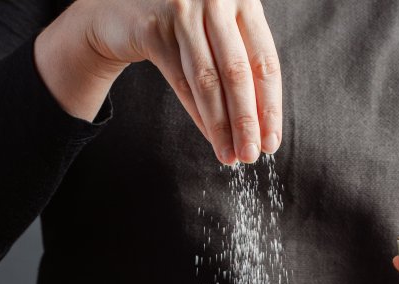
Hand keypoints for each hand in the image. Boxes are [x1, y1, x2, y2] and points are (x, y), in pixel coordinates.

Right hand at [35, 0, 281, 164]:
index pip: (265, 62)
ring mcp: (183, 12)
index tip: (271, 140)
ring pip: (207, 80)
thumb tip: (263, 128)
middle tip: (251, 154)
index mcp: (244, 1)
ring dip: (221, 125)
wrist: (127, 10)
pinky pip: (180, 81)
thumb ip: (244, 65)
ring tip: (229, 154)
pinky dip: (197, 113)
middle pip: (238, 73)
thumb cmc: (186, 28)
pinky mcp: (154, 29)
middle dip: (246, 121)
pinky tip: (210, 137)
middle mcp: (216, 2)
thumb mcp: (223, 35)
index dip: (270, 106)